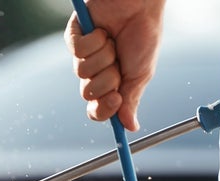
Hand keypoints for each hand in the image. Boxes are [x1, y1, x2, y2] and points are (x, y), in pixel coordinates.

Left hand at [65, 0, 165, 131]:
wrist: (142, 4)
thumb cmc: (144, 35)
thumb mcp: (141, 73)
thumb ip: (132, 101)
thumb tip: (131, 128)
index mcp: (109, 83)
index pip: (96, 109)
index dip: (104, 110)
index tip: (116, 100)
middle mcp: (94, 72)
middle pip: (89, 94)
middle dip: (107, 80)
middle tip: (118, 65)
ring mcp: (83, 55)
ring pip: (82, 73)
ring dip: (103, 58)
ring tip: (113, 42)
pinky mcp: (75, 36)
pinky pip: (77, 51)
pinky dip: (94, 42)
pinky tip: (103, 31)